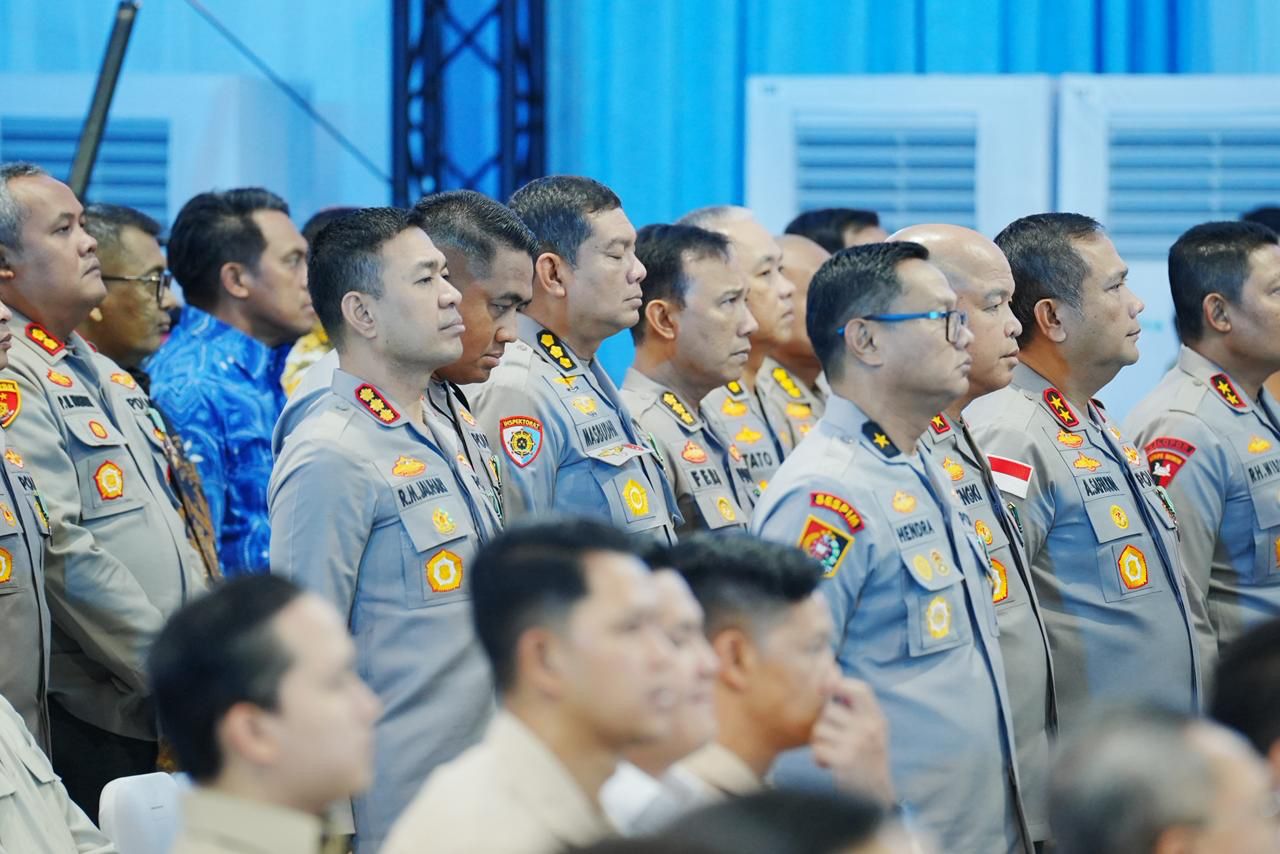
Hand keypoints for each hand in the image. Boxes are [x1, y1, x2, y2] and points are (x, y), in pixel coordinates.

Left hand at [810, 676, 894, 804]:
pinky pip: (817, 748)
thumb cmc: (866, 757)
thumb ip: (852, 705)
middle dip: (822, 723)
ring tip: (830, 751)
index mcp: (876, 718)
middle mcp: (870, 728)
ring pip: (819, 729)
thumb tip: (828, 671)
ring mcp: (858, 744)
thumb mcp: (869, 729)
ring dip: (818, 742)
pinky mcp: (844, 761)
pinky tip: (828, 764)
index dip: (839, 684)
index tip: (826, 690)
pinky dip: (818, 757)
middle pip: (828, 710)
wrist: (874, 795)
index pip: (860, 689)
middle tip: (830, 737)